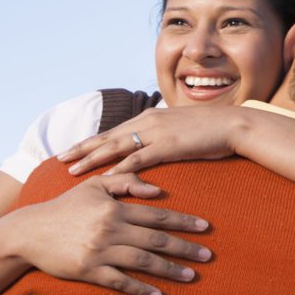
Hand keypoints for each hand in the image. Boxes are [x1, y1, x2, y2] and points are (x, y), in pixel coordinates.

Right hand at [7, 173, 211, 294]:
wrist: (30, 231)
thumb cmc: (66, 206)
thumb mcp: (95, 186)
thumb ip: (126, 182)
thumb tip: (158, 190)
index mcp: (116, 209)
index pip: (158, 215)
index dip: (184, 221)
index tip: (205, 227)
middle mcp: (111, 230)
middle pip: (156, 240)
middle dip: (185, 247)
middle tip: (207, 255)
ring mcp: (100, 252)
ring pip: (143, 262)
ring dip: (170, 270)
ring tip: (192, 275)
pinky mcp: (89, 271)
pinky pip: (120, 282)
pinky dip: (140, 289)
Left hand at [58, 106, 245, 175]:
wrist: (234, 125)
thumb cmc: (211, 130)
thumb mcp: (182, 129)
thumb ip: (165, 136)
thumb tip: (155, 147)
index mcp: (151, 117)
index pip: (115, 130)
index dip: (93, 140)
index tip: (75, 149)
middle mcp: (149, 121)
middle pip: (108, 136)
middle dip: (83, 148)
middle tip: (61, 158)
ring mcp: (158, 132)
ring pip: (117, 146)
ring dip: (93, 158)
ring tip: (73, 170)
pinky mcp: (168, 145)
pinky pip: (138, 158)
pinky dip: (120, 168)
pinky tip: (105, 178)